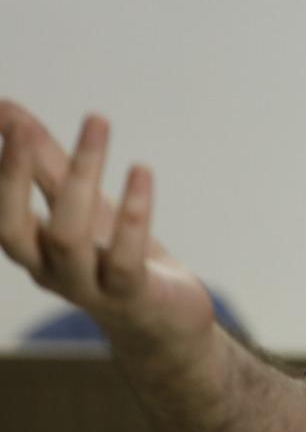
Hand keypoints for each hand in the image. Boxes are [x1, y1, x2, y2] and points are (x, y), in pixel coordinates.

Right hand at [0, 101, 214, 360]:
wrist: (163, 322)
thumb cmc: (113, 254)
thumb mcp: (80, 204)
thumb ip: (43, 161)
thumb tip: (4, 108)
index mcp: (34, 250)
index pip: (1, 214)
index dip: (1, 171)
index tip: (4, 119)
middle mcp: (51, 271)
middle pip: (15, 230)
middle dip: (14, 177)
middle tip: (20, 127)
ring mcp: (90, 286)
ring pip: (70, 238)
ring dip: (81, 175)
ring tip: (97, 120)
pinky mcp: (133, 294)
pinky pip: (125, 259)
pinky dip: (133, 214)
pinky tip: (141, 170)